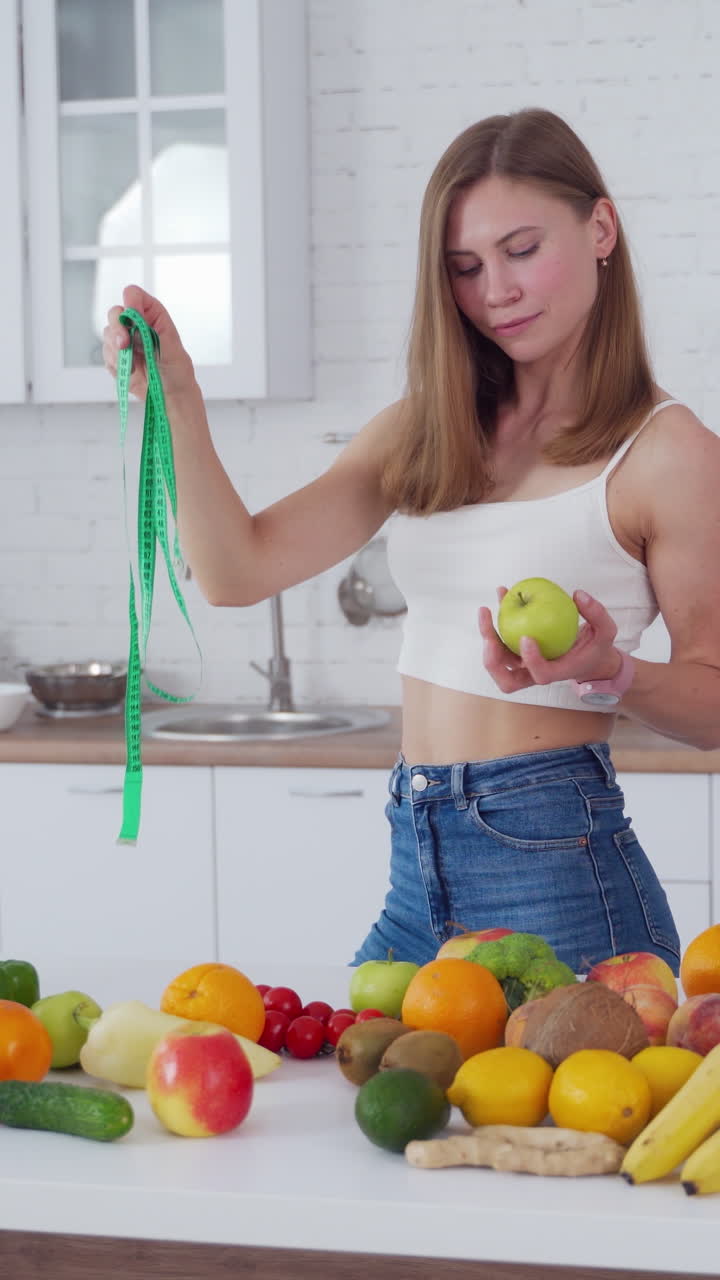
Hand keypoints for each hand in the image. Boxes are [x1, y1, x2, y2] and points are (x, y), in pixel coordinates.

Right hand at [102, 284, 194, 399]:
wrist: (170, 395)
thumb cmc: (177, 370)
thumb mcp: (172, 347)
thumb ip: (152, 330)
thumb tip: (132, 319)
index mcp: (152, 314)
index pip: (133, 295)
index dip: (130, 302)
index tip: (132, 318)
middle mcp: (135, 324)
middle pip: (115, 313)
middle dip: (118, 329)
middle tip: (125, 345)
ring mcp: (124, 339)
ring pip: (107, 334)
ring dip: (118, 351)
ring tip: (134, 365)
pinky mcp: (116, 356)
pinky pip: (106, 354)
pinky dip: (116, 363)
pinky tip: (130, 371)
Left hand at [477, 587, 622, 694]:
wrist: (587, 657)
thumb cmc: (596, 646)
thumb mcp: (607, 630)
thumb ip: (598, 613)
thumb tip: (578, 595)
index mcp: (558, 672)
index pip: (540, 674)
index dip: (531, 660)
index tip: (527, 637)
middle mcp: (536, 673)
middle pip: (507, 679)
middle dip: (493, 660)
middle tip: (489, 635)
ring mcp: (524, 665)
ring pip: (497, 661)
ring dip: (487, 637)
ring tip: (486, 610)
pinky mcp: (517, 653)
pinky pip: (500, 640)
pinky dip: (494, 621)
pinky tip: (500, 594)